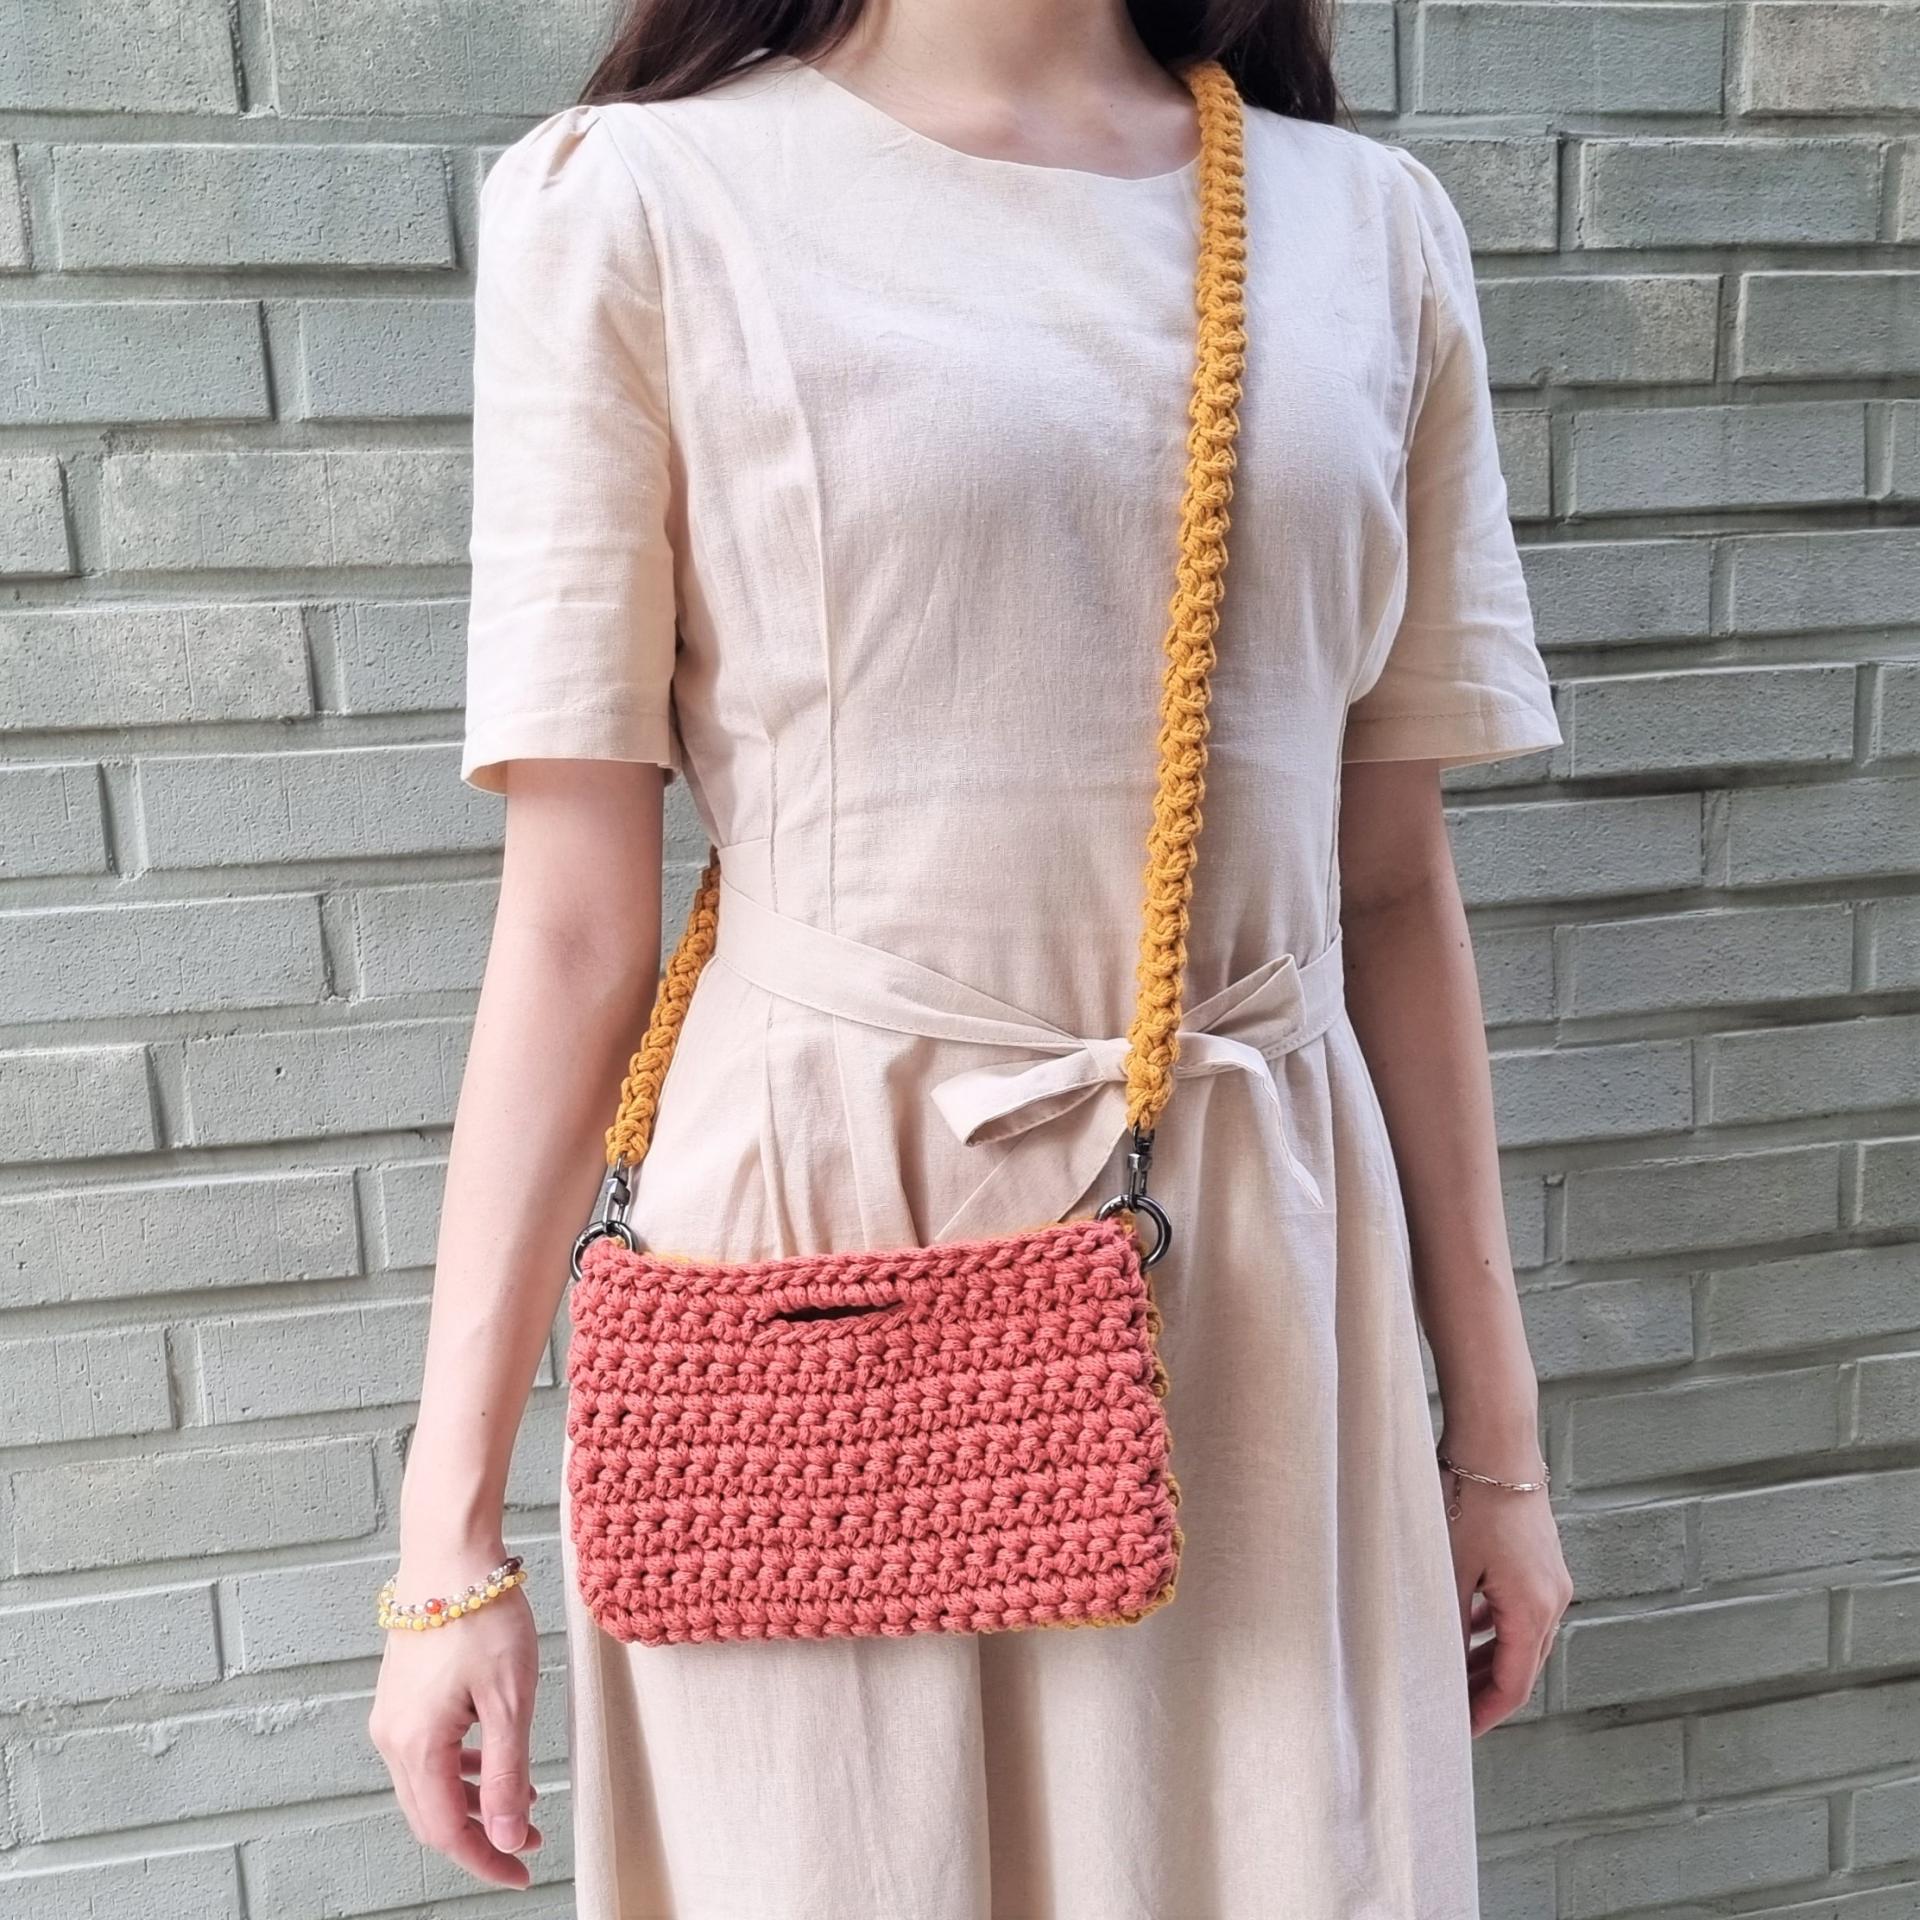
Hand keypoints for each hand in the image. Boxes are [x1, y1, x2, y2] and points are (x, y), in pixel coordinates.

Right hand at [368, 1552, 542, 1887]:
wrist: (450, 1554)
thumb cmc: (484, 1616)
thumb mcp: (511, 1699)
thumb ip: (508, 1774)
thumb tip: (510, 1837)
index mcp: (417, 1746)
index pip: (448, 1831)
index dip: (485, 1860)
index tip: (522, 1873)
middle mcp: (392, 1738)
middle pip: (433, 1815)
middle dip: (482, 1836)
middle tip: (529, 1843)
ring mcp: (392, 1716)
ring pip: (429, 1785)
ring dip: (474, 1802)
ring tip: (525, 1799)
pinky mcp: (401, 1696)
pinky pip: (426, 1753)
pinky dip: (460, 1769)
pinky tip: (492, 1760)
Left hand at [1439, 1452, 1572, 1735]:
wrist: (1496, 1440)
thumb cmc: (1469, 1500)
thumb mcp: (1450, 1570)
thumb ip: (1448, 1625)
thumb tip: (1439, 1672)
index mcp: (1533, 1611)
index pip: (1514, 1685)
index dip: (1485, 1713)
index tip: (1456, 1732)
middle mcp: (1552, 1599)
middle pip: (1522, 1666)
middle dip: (1487, 1692)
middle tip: (1450, 1711)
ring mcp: (1550, 1577)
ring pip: (1523, 1637)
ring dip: (1491, 1659)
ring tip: (1454, 1675)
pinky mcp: (1541, 1557)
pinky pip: (1521, 1608)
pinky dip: (1496, 1626)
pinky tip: (1467, 1623)